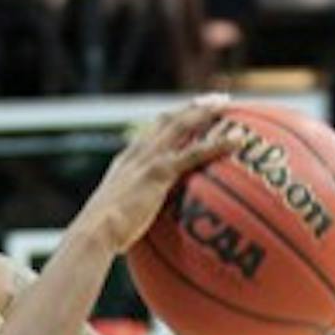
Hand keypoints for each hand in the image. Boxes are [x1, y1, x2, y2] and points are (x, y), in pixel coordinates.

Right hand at [74, 103, 237, 256]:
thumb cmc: (102, 235)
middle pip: (168, 120)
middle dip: (191, 107)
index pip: (150, 133)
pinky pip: (196, 152)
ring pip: (182, 124)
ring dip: (206, 111)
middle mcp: (137, 153)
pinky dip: (219, 143)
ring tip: (228, 104)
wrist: (95, 231)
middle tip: (214, 99)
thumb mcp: (116, 220)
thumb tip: (137, 234)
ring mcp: (148, 159)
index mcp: (126, 162)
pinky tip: (239, 140)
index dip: (170, 121)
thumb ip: (131, 217)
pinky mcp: (160, 170)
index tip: (186, 115)